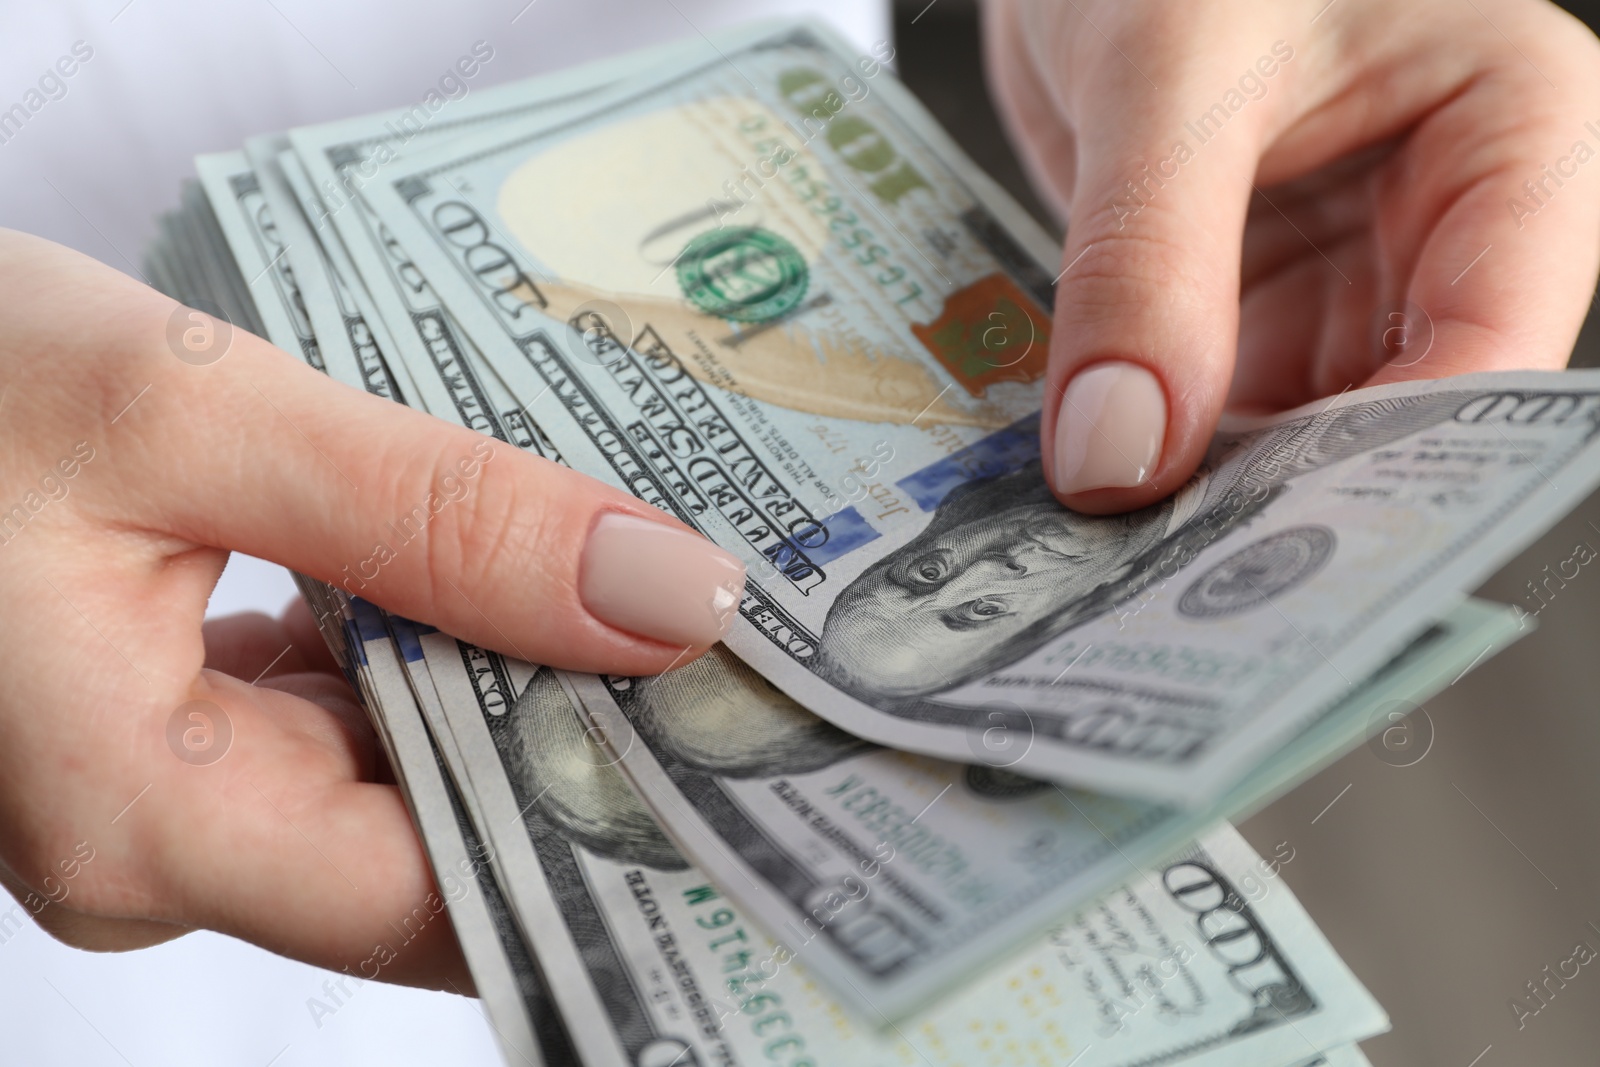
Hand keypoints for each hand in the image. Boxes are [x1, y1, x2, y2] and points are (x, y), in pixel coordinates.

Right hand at [0, 231, 742, 988]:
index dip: (601, 844)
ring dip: (509, 683)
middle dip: (577, 744)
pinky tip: (496, 575)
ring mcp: (162, 793)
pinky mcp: (173, 731)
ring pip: (397, 773)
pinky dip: (428, 648)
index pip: (436, 900)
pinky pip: (345, 718)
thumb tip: (665, 594)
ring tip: (634, 593)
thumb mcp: (191, 417)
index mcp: (141, 819)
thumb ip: (437, 513)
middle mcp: (153, 844)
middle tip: (726, 649)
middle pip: (432, 840)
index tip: (743, 774)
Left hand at [986, 0, 1599, 511]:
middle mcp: (1436, 227)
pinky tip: (1076, 503)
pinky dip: (1140, 454)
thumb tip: (1120, 453)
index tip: (1274, 556)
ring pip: (1286, 430)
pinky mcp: (1235, 301)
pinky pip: (1199, 406)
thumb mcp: (1167, 68)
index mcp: (1513, 137)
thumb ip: (1147, 256)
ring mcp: (1334, 274)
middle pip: (1386, 411)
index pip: (1490, 338)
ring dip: (1195, 496)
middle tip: (1167, 597)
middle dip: (1277, 501)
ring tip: (1103, 571)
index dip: (1388, 462)